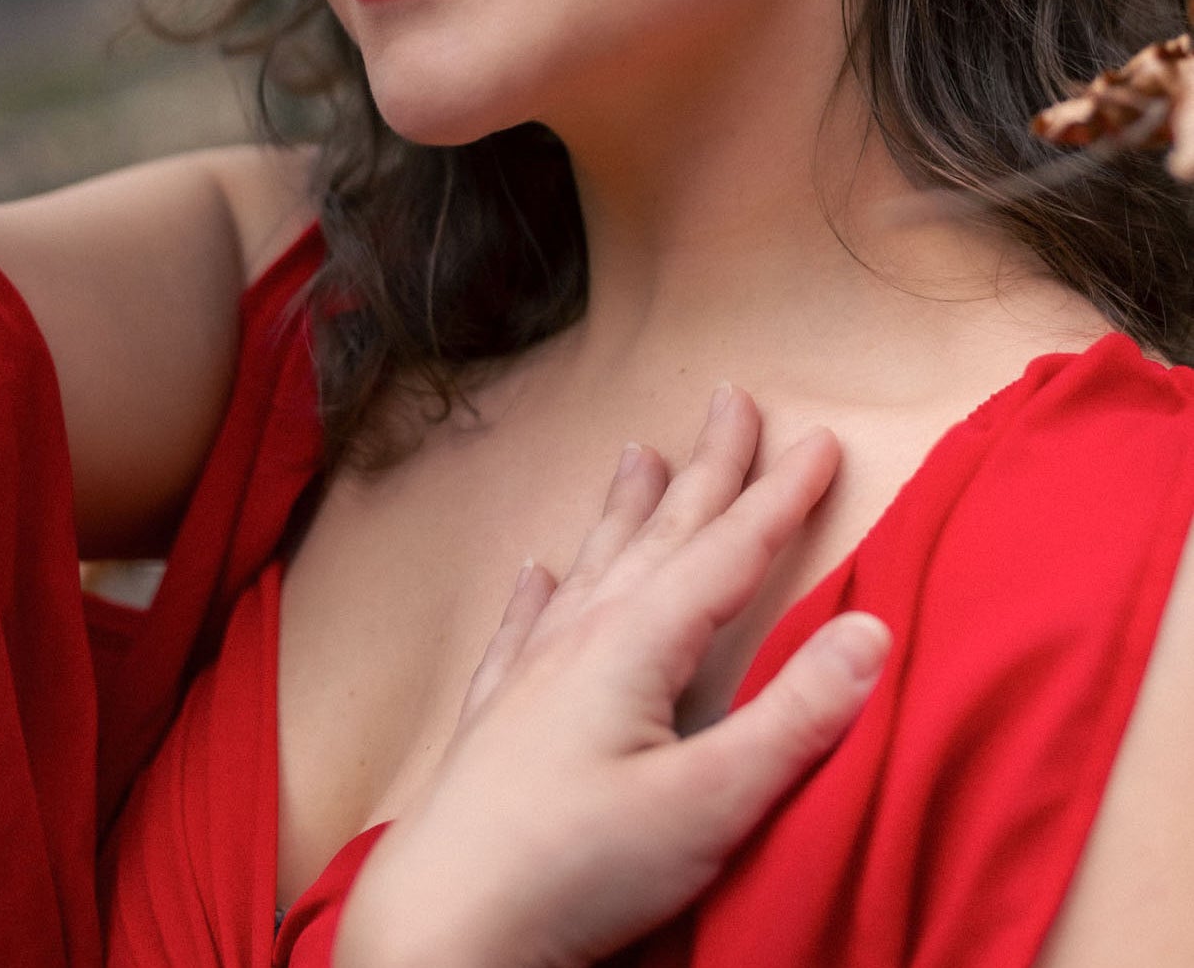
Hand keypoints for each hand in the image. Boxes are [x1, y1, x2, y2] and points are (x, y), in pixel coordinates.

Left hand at [335, 387, 889, 967]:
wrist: (442, 927)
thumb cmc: (578, 867)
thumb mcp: (711, 804)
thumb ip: (793, 718)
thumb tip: (870, 630)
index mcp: (639, 644)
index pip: (728, 551)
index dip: (779, 495)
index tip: (818, 440)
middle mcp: (582, 637)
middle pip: (662, 534)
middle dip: (708, 468)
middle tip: (731, 398)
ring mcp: (531, 675)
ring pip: (594, 565)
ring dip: (626, 508)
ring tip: (637, 454)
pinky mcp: (496, 720)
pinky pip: (523, 628)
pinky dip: (539, 592)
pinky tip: (535, 571)